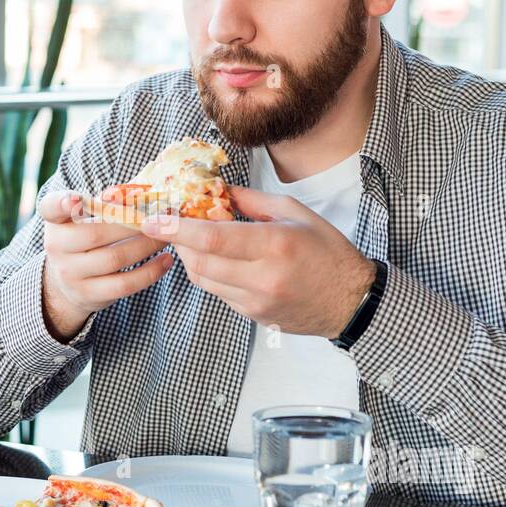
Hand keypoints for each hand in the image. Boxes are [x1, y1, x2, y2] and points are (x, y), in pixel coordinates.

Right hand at [37, 190, 173, 341]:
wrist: (67, 285)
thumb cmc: (84, 241)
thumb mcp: (83, 221)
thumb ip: (103, 205)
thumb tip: (135, 194)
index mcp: (55, 222)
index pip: (50, 208)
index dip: (61, 203)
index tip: (75, 198)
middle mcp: (56, 248)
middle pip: (96, 234)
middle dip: (132, 224)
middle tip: (159, 218)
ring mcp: (70, 274)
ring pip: (114, 258)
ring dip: (146, 246)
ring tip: (167, 237)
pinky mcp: (88, 295)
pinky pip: (124, 284)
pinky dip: (149, 272)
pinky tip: (165, 261)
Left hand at [141, 184, 375, 337]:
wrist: (351, 301)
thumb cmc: (328, 251)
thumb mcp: (295, 213)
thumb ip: (251, 202)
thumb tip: (217, 190)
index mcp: (275, 244)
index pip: (212, 239)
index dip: (177, 229)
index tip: (154, 219)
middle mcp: (263, 277)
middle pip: (199, 262)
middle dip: (179, 243)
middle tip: (173, 226)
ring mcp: (256, 301)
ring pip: (205, 280)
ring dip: (192, 258)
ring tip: (195, 240)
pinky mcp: (254, 316)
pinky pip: (219, 293)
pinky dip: (212, 274)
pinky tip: (220, 260)